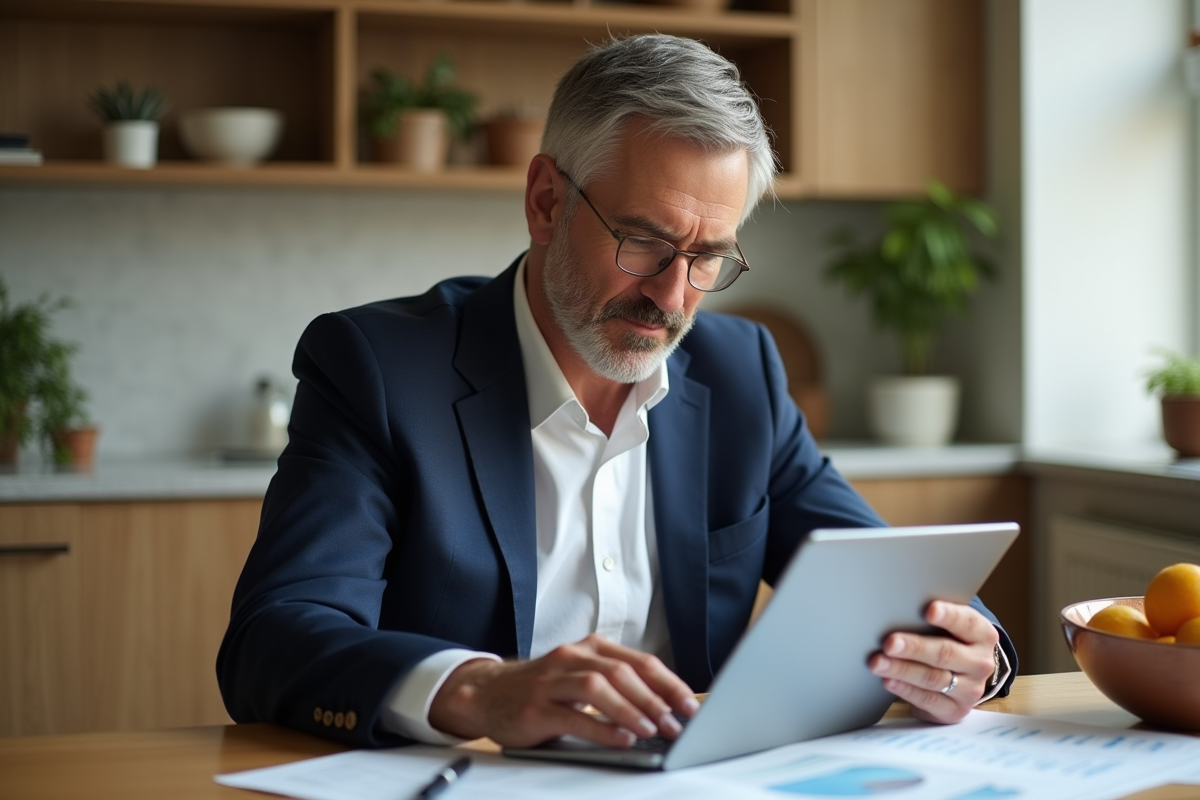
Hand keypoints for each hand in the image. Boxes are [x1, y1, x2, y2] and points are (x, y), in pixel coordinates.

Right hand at [427, 634, 699, 747]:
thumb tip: (664, 710)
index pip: (640, 662)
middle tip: (677, 722)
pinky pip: (573, 715)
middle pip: (622, 672)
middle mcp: (571, 657)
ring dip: (630, 709)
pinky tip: (622, 739)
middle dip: (655, 699)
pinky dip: (602, 728)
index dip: (669, 683)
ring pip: (598, 687)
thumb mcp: (581, 677)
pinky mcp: (534, 706)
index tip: (690, 705)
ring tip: (652, 730)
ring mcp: (551, 680)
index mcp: (589, 648)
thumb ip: (615, 686)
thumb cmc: (544, 689)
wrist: (486, 692)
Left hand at [868, 600, 998, 723]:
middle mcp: (980, 663)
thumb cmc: (947, 642)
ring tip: (878, 662)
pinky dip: (905, 689)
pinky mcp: (955, 710)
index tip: (929, 610)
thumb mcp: (949, 628)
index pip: (967, 623)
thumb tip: (898, 610)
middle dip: (915, 647)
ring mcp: (970, 690)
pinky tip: (888, 681)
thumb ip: (933, 620)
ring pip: (933, 678)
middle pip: (945, 653)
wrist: (962, 679)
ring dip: (902, 669)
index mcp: (982, 636)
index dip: (949, 616)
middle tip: (889, 642)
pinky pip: (928, 700)